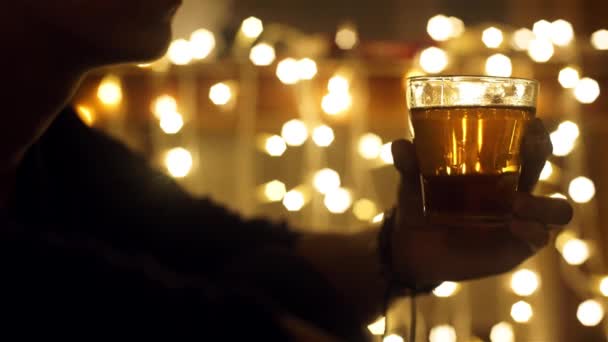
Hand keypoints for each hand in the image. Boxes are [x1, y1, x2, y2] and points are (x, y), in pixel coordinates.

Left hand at [389, 118, 572, 285]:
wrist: (410, 245)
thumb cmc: (420, 203)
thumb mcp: (413, 181)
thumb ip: (409, 163)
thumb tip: (400, 145)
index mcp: (496, 167)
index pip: (525, 145)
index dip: (535, 132)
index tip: (533, 121)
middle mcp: (514, 190)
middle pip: (541, 167)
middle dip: (541, 152)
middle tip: (530, 145)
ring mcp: (520, 220)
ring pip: (556, 209)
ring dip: (544, 203)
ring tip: (516, 203)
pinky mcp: (517, 246)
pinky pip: (539, 238)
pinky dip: (532, 231)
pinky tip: (514, 226)